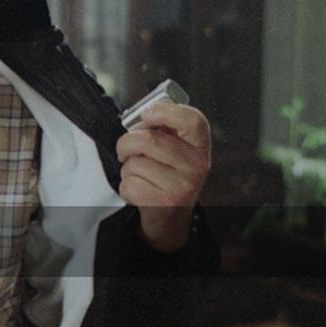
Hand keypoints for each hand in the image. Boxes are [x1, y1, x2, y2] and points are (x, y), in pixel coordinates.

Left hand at [115, 102, 210, 251]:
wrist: (171, 216)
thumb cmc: (166, 174)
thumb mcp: (173, 149)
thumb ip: (163, 128)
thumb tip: (144, 111)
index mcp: (199, 146)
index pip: (193, 120)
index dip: (166, 111)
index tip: (147, 114)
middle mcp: (197, 166)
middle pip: (150, 140)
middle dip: (127, 142)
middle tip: (126, 149)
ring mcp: (182, 186)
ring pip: (135, 163)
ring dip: (127, 167)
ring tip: (140, 174)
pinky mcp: (164, 203)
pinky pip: (129, 183)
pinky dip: (125, 185)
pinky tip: (140, 190)